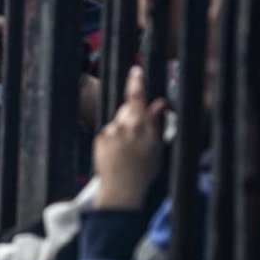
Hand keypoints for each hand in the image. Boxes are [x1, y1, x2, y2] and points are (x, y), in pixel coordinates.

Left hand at [92, 66, 165, 209]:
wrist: (123, 189)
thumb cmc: (144, 171)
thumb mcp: (157, 146)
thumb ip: (156, 122)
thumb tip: (159, 104)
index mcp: (141, 125)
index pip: (137, 97)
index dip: (136, 82)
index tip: (136, 70)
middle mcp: (123, 126)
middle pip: (127, 109)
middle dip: (132, 114)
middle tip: (138, 135)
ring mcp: (109, 132)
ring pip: (118, 122)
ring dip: (123, 129)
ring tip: (128, 150)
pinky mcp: (99, 139)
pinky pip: (108, 132)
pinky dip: (113, 138)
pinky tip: (118, 153)